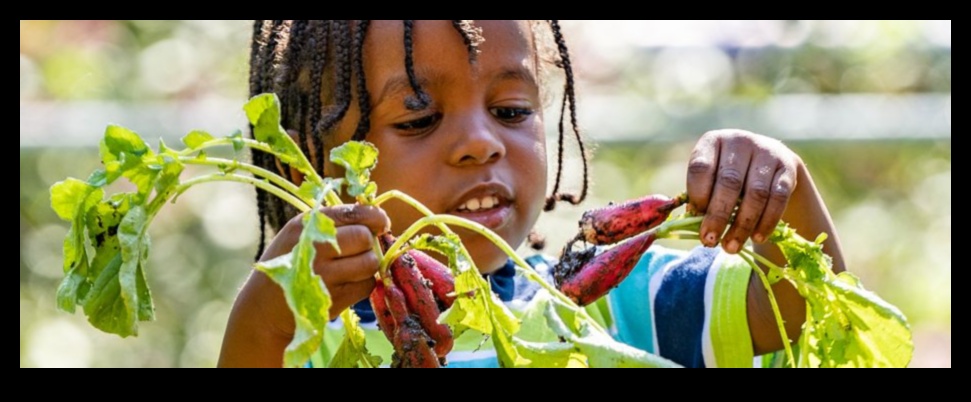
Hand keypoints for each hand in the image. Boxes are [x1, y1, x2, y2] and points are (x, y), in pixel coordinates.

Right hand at [249, 204, 389, 332]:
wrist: (264, 308)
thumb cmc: (289, 264)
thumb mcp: (300, 234)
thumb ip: (333, 223)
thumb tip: (378, 219)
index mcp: (307, 224)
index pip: (354, 212)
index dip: (375, 217)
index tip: (381, 224)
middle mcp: (315, 246)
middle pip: (365, 237)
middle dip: (368, 244)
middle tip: (357, 251)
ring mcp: (325, 274)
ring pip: (370, 262)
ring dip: (367, 265)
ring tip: (351, 268)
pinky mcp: (334, 298)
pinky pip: (367, 284)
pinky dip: (362, 284)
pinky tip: (345, 285)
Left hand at [686, 129, 801, 253]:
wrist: (766, 164)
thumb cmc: (727, 177)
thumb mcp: (710, 178)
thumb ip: (701, 196)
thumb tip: (692, 219)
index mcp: (713, 141)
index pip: (701, 168)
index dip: (698, 195)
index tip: (695, 217)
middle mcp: (740, 142)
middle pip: (729, 183)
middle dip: (718, 216)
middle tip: (710, 241)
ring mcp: (766, 151)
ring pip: (755, 193)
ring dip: (742, 225)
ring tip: (731, 247)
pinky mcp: (787, 167)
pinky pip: (778, 198)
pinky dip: (767, 221)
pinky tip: (757, 237)